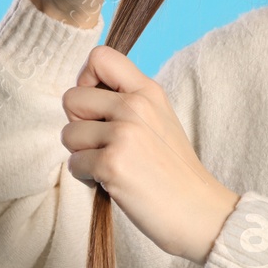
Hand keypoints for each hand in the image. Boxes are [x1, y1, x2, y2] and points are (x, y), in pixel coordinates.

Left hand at [60, 45, 238, 262]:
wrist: (199, 211)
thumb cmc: (175, 171)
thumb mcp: (159, 120)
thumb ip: (128, 101)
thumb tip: (84, 95)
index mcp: (149, 91)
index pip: (99, 56)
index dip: (85, 79)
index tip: (96, 105)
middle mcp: (136, 105)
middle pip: (71, 98)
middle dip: (79, 124)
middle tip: (104, 144)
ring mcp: (125, 134)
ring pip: (68, 133)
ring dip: (82, 154)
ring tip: (112, 165)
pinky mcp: (113, 164)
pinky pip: (74, 163)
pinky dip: (87, 177)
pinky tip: (112, 182)